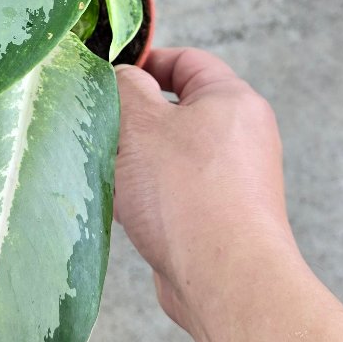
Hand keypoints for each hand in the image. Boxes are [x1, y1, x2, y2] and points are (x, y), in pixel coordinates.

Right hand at [114, 47, 295, 331]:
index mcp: (231, 99)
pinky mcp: (222, 218)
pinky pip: (177, 191)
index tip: (107, 78)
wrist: (226, 280)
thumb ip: (125, 88)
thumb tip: (123, 77)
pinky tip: (126, 211)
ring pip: (172, 154)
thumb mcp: (141, 125)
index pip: (186, 61)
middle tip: (101, 128)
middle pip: (177, 109)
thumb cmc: (186, 194)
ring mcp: (235, 179)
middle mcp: (241, 136)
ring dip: (137, 161)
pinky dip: (150, 195)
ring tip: (110, 174)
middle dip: (134, 118)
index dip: (145, 62)